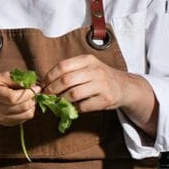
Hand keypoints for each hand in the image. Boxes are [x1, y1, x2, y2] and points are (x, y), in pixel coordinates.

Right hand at [0, 71, 40, 126]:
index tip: (36, 87)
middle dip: (32, 98)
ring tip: (30, 98)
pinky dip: (28, 112)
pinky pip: (23, 120)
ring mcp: (1, 118)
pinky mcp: (6, 123)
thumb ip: (14, 78)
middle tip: (34, 92)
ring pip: (25, 115)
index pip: (14, 98)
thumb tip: (30, 83)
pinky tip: (25, 104)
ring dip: (32, 105)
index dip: (28, 93)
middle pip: (22, 107)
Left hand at [41, 55, 157, 136]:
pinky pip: (83, 106)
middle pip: (66, 81)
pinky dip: (75, 108)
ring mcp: (102, 85)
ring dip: (62, 100)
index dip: (49, 76)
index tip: (43, 84)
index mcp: (87, 60)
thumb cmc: (100, 77)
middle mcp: (95, 70)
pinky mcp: (106, 99)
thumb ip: (69, 71)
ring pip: (73, 94)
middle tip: (47, 95)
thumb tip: (43, 83)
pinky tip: (74, 107)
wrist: (124, 87)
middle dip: (52, 90)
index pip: (62, 66)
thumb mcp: (87, 67)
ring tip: (59, 101)